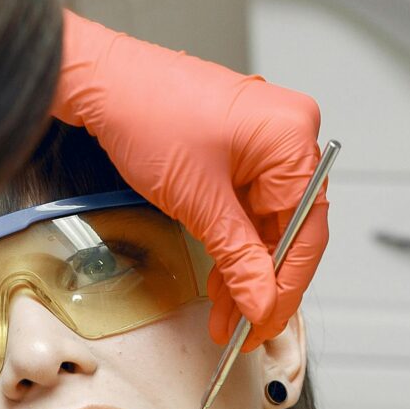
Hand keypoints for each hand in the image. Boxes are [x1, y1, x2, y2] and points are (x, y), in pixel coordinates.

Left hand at [53, 11, 329, 345]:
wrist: (102, 82)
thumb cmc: (145, 112)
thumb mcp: (198, 201)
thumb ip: (237, 258)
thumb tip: (261, 300)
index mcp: (291, 138)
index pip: (307, 230)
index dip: (288, 286)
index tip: (267, 321)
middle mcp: (288, 135)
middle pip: (291, 230)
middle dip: (263, 283)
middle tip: (245, 326)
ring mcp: (265, 142)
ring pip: (267, 224)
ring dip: (247, 271)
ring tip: (226, 313)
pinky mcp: (241, 150)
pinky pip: (249, 208)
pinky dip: (235, 245)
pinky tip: (224, 280)